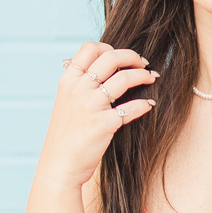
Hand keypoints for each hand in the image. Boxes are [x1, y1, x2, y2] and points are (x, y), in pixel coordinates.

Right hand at [34, 42, 157, 193]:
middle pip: (110, 58)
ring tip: (152, 78)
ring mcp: (91, 106)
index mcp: (68, 81)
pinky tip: (149, 104)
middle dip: (132, 57)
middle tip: (143, 63)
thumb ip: (80, 85)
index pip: (90, 48)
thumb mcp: (65, 102)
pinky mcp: (104, 124)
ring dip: (143, 75)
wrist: (59, 164)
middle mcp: (78, 89)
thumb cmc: (65, 135)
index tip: (122, 57)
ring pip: (124, 78)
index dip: (110, 47)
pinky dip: (144, 104)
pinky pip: (131, 108)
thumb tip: (104, 69)